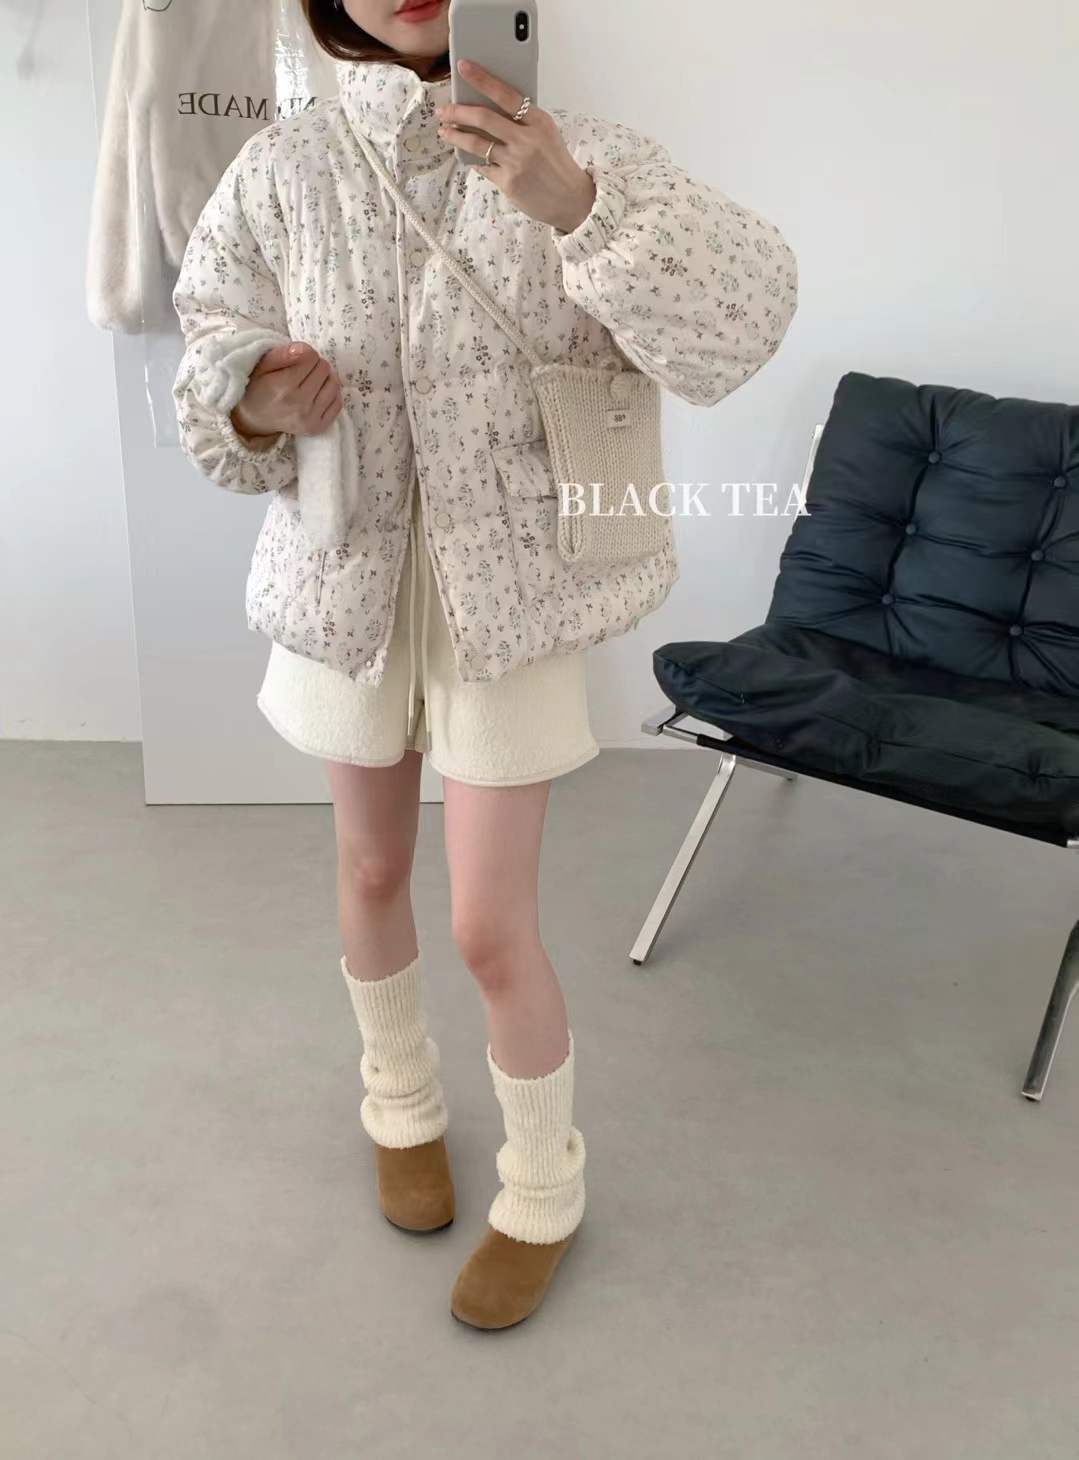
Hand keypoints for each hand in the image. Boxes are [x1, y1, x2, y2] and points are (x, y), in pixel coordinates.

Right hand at [230, 342, 342, 445]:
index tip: (296, 359)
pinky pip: (338, 402)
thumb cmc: (259, 387)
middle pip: (324, 369)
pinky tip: (318, 393)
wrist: (256, 419)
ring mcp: (311, 419)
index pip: (311, 357)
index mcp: (283, 387)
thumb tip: (305, 350)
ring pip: (334, 384)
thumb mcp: (262, 365)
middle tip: (302, 371)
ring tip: (311, 381)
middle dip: (314, 365)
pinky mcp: (319, 427)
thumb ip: (283, 354)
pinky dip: (331, 394)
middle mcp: (299, 405)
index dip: (304, 353)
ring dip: (325, 378)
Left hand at [435, 59, 596, 233]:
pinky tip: (466, 154)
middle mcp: (527, 139)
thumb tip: (489, 107)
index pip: (505, 94)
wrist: (572, 199)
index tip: (463, 67)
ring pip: (477, 143)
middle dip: (458, 111)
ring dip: (456, 136)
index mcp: (538, 121)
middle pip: (484, 118)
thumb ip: (523, 121)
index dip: (481, 79)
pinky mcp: (509, 182)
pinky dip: (473, 159)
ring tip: (445, 131)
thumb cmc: (556, 164)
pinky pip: (483, 166)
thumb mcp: (547, 134)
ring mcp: (517, 162)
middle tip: (444, 111)